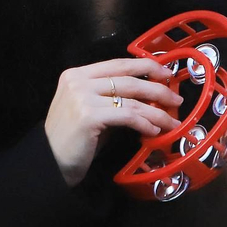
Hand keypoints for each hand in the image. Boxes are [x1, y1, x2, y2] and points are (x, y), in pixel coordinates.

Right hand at [44, 58, 182, 186]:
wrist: (50, 162)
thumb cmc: (73, 139)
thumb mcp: (90, 110)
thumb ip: (112, 98)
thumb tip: (148, 98)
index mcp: (77, 75)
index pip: (118, 64)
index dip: (146, 66)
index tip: (166, 74)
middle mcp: (78, 81)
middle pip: (128, 79)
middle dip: (158, 89)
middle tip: (176, 99)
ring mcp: (82, 97)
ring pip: (131, 99)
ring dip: (157, 111)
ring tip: (171, 121)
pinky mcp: (89, 116)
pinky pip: (127, 116)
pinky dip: (145, 123)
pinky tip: (153, 131)